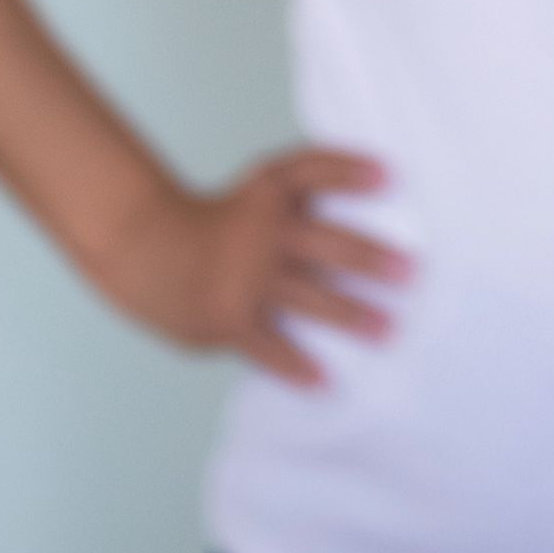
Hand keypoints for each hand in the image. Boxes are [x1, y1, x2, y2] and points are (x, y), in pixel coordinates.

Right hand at [94, 147, 410, 387]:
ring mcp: (245, 277)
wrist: (144, 247)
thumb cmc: (218, 221)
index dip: (348, 171)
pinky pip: (270, 347)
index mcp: (267, 194)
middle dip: (370, 258)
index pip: (310, 171)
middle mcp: (260, 231)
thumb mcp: (256, 191)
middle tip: (409, 273)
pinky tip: (325, 381)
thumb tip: (379, 193)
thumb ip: (306, 191)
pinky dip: (297, 366)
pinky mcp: (228, 318)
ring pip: (310, 298)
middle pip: (326, 242)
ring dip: (352, 315)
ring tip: (387, 329)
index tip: (389, 176)